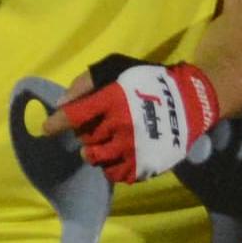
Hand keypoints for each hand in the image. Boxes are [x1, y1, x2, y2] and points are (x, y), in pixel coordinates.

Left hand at [55, 54, 217, 182]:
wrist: (192, 101)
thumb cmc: (149, 81)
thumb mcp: (117, 69)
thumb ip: (86, 82)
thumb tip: (61, 105)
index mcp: (113, 100)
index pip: (74, 116)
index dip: (56, 124)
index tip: (48, 128)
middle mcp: (122, 126)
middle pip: (85, 139)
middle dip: (85, 133)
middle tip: (96, 127)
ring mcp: (134, 148)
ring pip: (97, 159)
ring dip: (94, 152)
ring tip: (102, 145)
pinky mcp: (145, 165)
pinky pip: (115, 174)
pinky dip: (111, 166)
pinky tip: (118, 156)